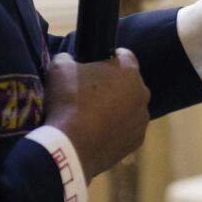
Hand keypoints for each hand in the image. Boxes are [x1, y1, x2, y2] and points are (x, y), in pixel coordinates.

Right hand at [43, 50, 150, 179]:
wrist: (70, 146)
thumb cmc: (68, 101)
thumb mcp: (60, 68)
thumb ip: (68, 58)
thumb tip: (69, 60)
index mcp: (129, 71)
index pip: (124, 55)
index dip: (110, 58)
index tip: (96, 64)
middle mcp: (142, 93)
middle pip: (129, 83)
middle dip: (114, 85)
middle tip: (91, 93)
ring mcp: (141, 120)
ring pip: (130, 108)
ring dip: (117, 108)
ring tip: (94, 117)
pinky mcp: (137, 142)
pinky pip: (127, 130)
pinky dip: (116, 130)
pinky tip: (98, 134)